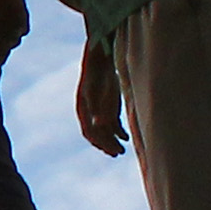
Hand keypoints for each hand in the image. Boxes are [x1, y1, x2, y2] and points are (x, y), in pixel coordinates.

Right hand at [75, 42, 126, 160]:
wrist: (101, 56)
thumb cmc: (98, 71)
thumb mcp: (97, 87)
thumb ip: (98, 104)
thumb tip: (98, 124)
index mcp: (83, 109)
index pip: (89, 132)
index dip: (99, 143)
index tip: (110, 151)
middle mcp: (90, 111)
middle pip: (97, 134)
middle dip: (107, 145)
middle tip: (118, 154)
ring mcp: (100, 108)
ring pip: (105, 130)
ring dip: (113, 141)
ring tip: (122, 151)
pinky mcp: (109, 105)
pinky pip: (113, 123)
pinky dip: (119, 132)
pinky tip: (127, 138)